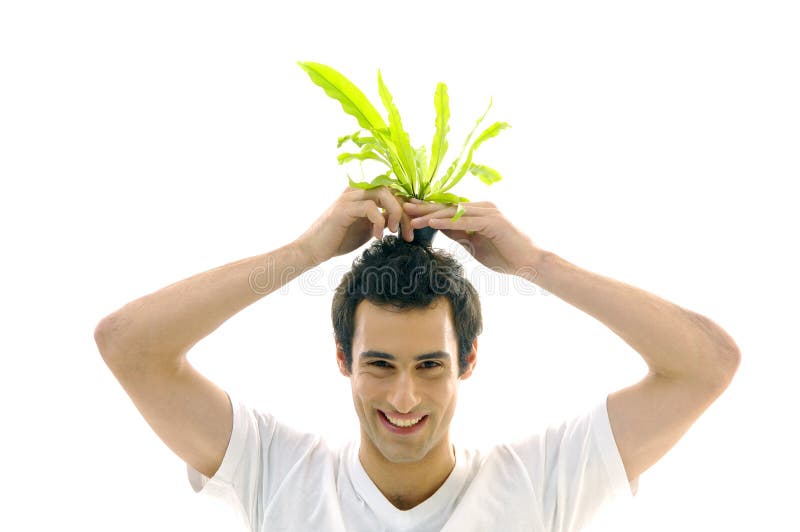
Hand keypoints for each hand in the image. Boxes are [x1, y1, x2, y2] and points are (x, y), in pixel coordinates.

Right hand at [295, 186, 414, 264]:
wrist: (315, 249)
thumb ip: (383, 220)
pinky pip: (369, 207)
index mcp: (364, 193)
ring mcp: (349, 197)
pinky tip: (377, 236)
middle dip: (405, 213)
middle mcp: (357, 190)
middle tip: (407, 235)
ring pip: (383, 192)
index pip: (394, 192)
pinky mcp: (343, 208)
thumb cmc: (340, 239)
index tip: (411, 231)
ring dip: (394, 213)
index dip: (407, 209)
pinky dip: (379, 221)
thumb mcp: (368, 228)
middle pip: (392, 190)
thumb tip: (405, 219)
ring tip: (393, 231)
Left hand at [403, 199, 545, 274]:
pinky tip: (432, 223)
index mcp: (478, 212)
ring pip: (453, 212)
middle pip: (447, 207)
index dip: (428, 210)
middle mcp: (482, 207)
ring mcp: (488, 212)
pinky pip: (465, 221)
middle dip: (424, 208)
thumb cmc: (504, 256)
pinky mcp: (492, 221)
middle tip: (403, 208)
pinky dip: (447, 222)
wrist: (529, 263)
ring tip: (412, 218)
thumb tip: (439, 228)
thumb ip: (458, 234)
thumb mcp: (474, 244)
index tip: (408, 211)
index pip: (448, 209)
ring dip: (431, 215)